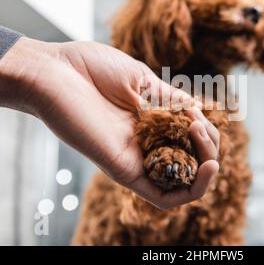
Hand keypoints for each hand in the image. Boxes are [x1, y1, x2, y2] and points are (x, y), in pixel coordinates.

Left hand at [0, 37, 219, 208]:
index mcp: (152, 121)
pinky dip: (190, 191)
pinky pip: (162, 197)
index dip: (206, 132)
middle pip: (191, 162)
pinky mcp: (125, 171)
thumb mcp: (142, 78)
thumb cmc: (91, 68)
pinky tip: (207, 168)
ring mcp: (136, 159)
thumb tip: (200, 111)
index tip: (200, 111)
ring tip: (201, 136)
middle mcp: (147, 143)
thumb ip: (171, 98)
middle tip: (199, 124)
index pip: (190, 139)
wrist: (54, 72)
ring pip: (182, 183)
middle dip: (210, 146)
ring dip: (205, 166)